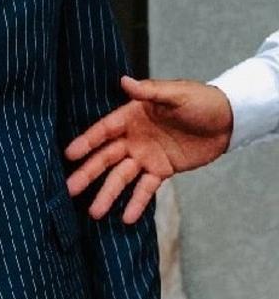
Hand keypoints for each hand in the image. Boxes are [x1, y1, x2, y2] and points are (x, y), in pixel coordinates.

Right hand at [64, 76, 233, 222]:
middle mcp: (133, 138)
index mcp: (132, 116)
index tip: (69, 155)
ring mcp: (145, 156)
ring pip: (121, 177)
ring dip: (108, 194)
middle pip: (106, 158)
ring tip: (94, 212)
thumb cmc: (202, 100)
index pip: (104, 131)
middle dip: (88, 174)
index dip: (86, 142)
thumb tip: (124, 80)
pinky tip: (126, 218)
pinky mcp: (161, 171)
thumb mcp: (177, 93)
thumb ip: (150, 91)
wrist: (229, 119)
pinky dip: (137, 203)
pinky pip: (146, 189)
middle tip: (69, 190)